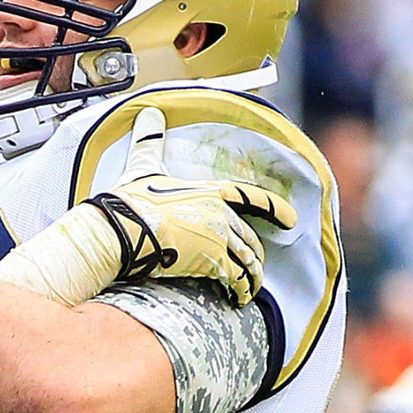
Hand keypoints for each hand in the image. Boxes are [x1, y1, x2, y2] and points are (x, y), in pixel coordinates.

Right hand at [86, 107, 297, 298]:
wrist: (121, 230)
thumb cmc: (130, 201)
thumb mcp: (143, 166)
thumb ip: (150, 142)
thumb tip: (147, 113)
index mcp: (209, 190)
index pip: (251, 198)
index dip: (274, 209)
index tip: (291, 219)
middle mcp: (220, 213)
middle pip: (250, 237)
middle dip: (255, 255)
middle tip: (256, 269)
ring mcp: (219, 237)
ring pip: (248, 260)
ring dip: (251, 277)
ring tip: (248, 290)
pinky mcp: (213, 261)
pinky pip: (237, 279)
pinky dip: (240, 291)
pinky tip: (238, 299)